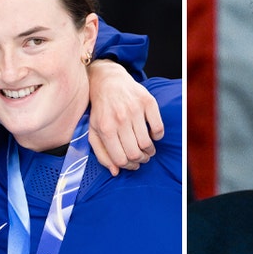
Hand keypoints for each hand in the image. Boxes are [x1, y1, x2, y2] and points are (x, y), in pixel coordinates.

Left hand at [86, 59, 164, 174]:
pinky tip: (152, 134)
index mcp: (105, 128)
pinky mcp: (147, 102)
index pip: (120, 159)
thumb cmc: (100, 110)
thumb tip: (115, 172)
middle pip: (135, 153)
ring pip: (147, 143)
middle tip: (141, 158)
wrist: (107, 81)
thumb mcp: (94, 131)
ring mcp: (134, 110)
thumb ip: (102, 153)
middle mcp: (119, 119)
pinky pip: (158, 128)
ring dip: (150, 151)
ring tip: (147, 149)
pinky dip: (158, 136)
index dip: (129, 167)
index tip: (132, 165)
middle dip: (140, 160)